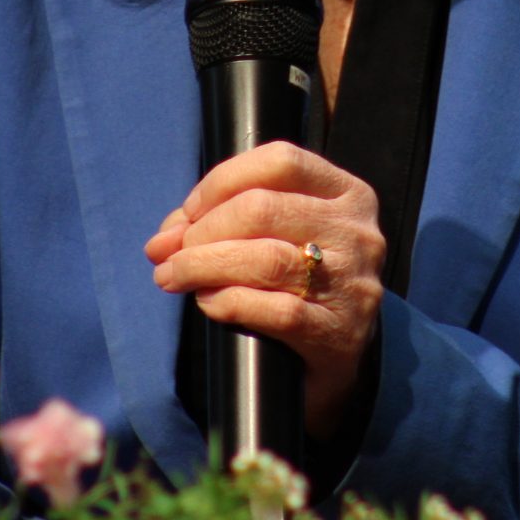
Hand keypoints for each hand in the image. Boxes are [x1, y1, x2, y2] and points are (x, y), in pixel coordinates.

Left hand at [144, 141, 385, 439]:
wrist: (343, 357)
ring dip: (204, 266)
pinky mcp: (339, 332)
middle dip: (204, 230)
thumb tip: (163, 240)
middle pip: (263, 209)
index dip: (223, 181)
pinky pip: (277, 310)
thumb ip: (221, 223)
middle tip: (173, 255)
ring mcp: (351, 283)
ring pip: (266, 259)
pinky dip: (230, 303)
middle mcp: (356, 232)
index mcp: (346, 194)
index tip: (190, 212)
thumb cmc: (300, 284)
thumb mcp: (276, 238)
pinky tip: (208, 303)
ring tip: (173, 277)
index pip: (281, 161)